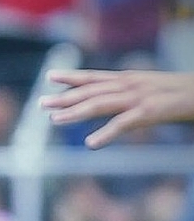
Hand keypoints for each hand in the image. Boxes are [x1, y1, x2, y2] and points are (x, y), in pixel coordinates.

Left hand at [40, 69, 193, 148]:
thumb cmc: (183, 93)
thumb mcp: (152, 89)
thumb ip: (131, 94)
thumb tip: (113, 101)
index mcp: (130, 78)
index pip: (94, 76)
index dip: (71, 77)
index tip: (50, 77)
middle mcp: (130, 84)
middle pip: (90, 90)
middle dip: (64, 97)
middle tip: (40, 103)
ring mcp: (139, 97)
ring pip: (99, 103)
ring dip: (75, 112)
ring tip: (54, 119)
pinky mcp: (150, 112)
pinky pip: (123, 124)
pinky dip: (105, 133)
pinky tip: (90, 144)